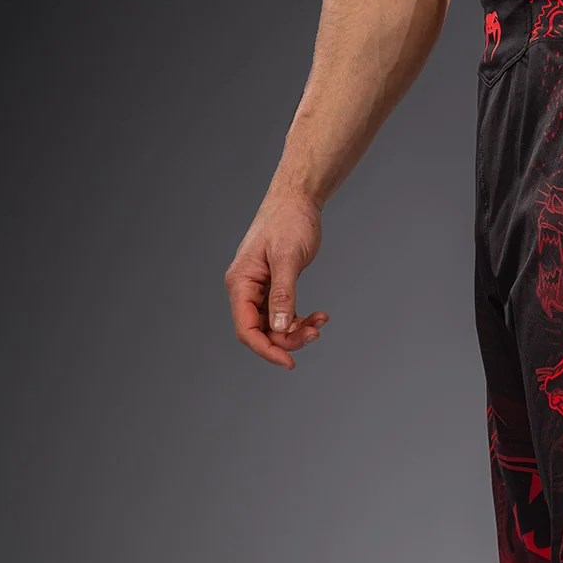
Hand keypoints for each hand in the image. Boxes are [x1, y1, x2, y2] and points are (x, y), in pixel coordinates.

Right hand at [225, 191, 329, 369]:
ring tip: (321, 320)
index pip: (246, 329)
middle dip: (288, 339)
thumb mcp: (287, 258)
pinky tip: (320, 316)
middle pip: (261, 331)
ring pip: (274, 326)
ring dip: (297, 330)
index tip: (289, 362)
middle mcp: (246, 289)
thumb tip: (278, 327)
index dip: (266, 349)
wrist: (297, 200)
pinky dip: (301, 320)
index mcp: (241, 282)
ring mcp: (259, 289)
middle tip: (316, 333)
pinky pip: (284, 315)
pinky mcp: (274, 288)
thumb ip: (283, 294)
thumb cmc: (289, 221)